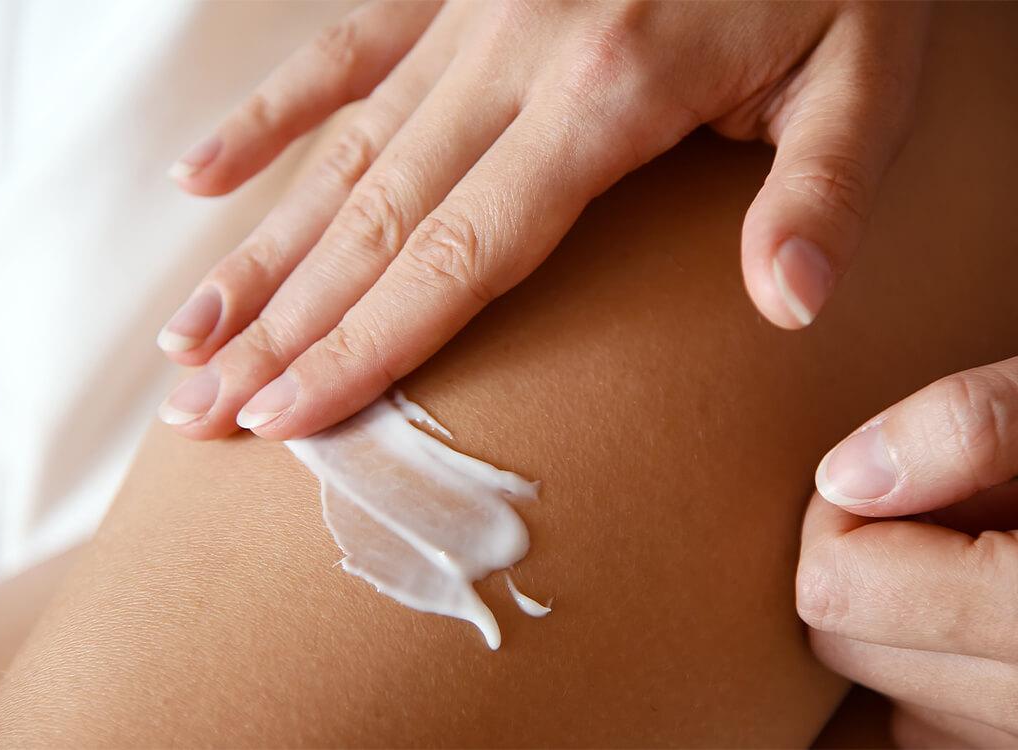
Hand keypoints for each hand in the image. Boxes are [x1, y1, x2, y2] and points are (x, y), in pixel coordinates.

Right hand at [157, 0, 929, 438]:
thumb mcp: (865, 71)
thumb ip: (821, 190)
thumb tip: (789, 306)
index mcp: (605, 94)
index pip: (458, 257)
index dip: (365, 347)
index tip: (285, 418)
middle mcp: (512, 55)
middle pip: (373, 222)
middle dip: (282, 327)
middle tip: (200, 408)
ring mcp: (471, 12)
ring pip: (338, 152)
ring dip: (257, 252)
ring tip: (184, 333)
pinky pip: (344, 49)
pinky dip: (270, 116)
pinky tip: (203, 176)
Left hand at [798, 356, 1017, 746]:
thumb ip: (969, 429)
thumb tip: (845, 477)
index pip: (836, 589)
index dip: (844, 513)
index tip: (891, 471)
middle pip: (842, 642)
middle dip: (871, 565)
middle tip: (948, 506)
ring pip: (887, 693)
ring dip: (910, 618)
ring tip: (991, 550)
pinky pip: (938, 726)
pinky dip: (946, 663)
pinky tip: (997, 600)